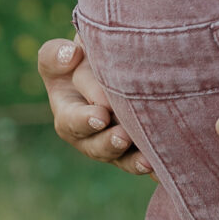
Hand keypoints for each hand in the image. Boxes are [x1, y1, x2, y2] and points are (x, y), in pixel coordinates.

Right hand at [38, 38, 153, 175]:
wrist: (113, 65)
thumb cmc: (85, 57)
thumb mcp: (64, 52)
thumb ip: (56, 54)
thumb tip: (69, 54)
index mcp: (66, 110)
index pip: (71, 118)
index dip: (85, 119)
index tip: (101, 115)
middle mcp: (87, 134)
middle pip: (95, 146)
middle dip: (109, 143)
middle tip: (123, 136)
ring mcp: (111, 143)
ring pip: (119, 158)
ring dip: (131, 159)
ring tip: (146, 159)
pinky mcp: (134, 149)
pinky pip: (140, 161)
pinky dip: (150, 165)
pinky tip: (162, 167)